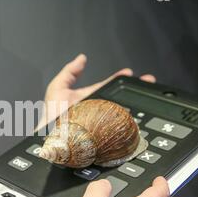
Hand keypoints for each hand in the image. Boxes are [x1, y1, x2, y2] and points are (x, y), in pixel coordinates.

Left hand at [36, 54, 155, 129]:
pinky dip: (129, 122)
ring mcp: (101, 120)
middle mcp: (96, 108)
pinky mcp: (103, 132)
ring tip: (146, 94)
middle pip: (118, 97)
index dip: (118, 78)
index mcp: (87, 97)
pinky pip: (118, 125)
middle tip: (148, 82)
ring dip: (135, 103)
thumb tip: (82, 58)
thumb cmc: (51, 116)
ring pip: (121, 110)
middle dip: (133, 89)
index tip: (129, 72)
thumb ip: (69, 72)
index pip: (106, 85)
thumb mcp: (57, 88)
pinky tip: (137, 117)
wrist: (49, 138)